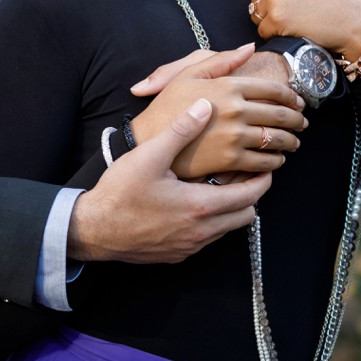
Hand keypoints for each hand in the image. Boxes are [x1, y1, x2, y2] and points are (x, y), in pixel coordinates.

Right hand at [68, 98, 270, 263]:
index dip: (263, 180)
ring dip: (230, 210)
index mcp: (200, 206)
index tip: (266, 166)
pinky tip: (194, 206)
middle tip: (245, 175)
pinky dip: (210, 223)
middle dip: (251, 196)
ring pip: (226, 229)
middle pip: (246, 216)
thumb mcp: (149, 156)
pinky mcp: (176, 255)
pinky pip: (206, 239)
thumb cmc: (120, 193)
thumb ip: (180, 130)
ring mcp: (189, 246)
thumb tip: (204, 106)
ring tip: (221, 187)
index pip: (250, 196)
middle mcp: (201, 231)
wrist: (93, 230)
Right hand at [127, 44, 304, 179]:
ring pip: (277, 139)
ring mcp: (235, 136)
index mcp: (228, 86)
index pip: (274, 89)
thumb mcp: (188, 74)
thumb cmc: (166, 106)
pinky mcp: (231, 160)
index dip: (292, 97)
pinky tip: (276, 160)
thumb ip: (221, 60)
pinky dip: (276, 161)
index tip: (298, 103)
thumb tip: (249, 48)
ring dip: (291, 142)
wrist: (148, 141)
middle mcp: (236, 110)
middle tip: (302, 124)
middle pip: (281, 115)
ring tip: (294, 143)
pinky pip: (265, 161)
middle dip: (297, 120)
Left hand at [248, 0, 360, 57]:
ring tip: (299, 22)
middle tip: (299, 13)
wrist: (358, 20)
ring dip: (273, 23)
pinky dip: (276, 36)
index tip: (294, 1)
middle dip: (271, 9)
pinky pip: (263, 31)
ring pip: (257, 16)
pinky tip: (297, 31)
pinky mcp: (276, 18)